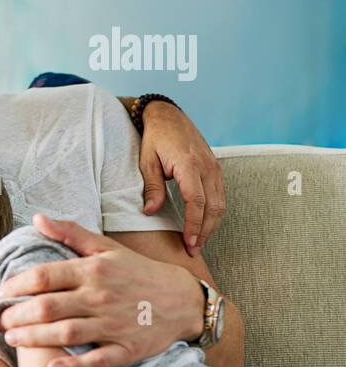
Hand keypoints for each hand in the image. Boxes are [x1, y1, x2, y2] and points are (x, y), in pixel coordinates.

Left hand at [0, 215, 201, 366]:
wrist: (183, 299)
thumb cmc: (138, 271)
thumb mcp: (106, 248)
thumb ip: (70, 233)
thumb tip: (38, 218)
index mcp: (93, 270)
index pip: (43, 276)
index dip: (14, 285)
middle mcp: (100, 297)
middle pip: (47, 307)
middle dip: (16, 315)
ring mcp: (114, 324)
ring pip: (65, 333)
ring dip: (33, 339)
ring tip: (11, 340)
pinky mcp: (127, 349)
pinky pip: (96, 360)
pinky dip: (72, 366)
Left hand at [137, 100, 225, 256]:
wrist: (168, 116)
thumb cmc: (154, 139)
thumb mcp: (146, 162)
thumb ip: (152, 187)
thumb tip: (150, 212)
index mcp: (190, 165)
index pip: (197, 202)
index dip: (194, 225)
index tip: (189, 243)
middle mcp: (207, 167)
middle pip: (213, 207)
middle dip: (205, 231)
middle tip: (193, 250)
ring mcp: (214, 167)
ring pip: (220, 203)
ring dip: (211, 225)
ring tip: (198, 242)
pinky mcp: (215, 168)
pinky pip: (220, 195)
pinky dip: (214, 213)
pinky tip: (204, 224)